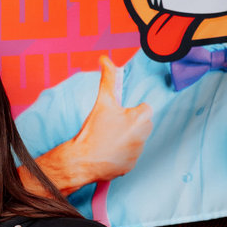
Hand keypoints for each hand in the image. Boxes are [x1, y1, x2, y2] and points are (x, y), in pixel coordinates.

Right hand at [72, 55, 152, 184]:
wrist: (82, 160)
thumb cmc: (93, 130)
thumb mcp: (102, 101)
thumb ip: (108, 79)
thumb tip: (105, 59)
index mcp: (140, 118)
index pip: (145, 109)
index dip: (131, 112)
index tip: (119, 116)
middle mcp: (143, 136)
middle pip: (142, 125)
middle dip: (130, 125)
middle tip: (111, 128)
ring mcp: (137, 152)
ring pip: (135, 141)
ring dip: (125, 140)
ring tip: (107, 141)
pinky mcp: (130, 166)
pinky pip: (129, 156)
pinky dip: (120, 155)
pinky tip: (108, 153)